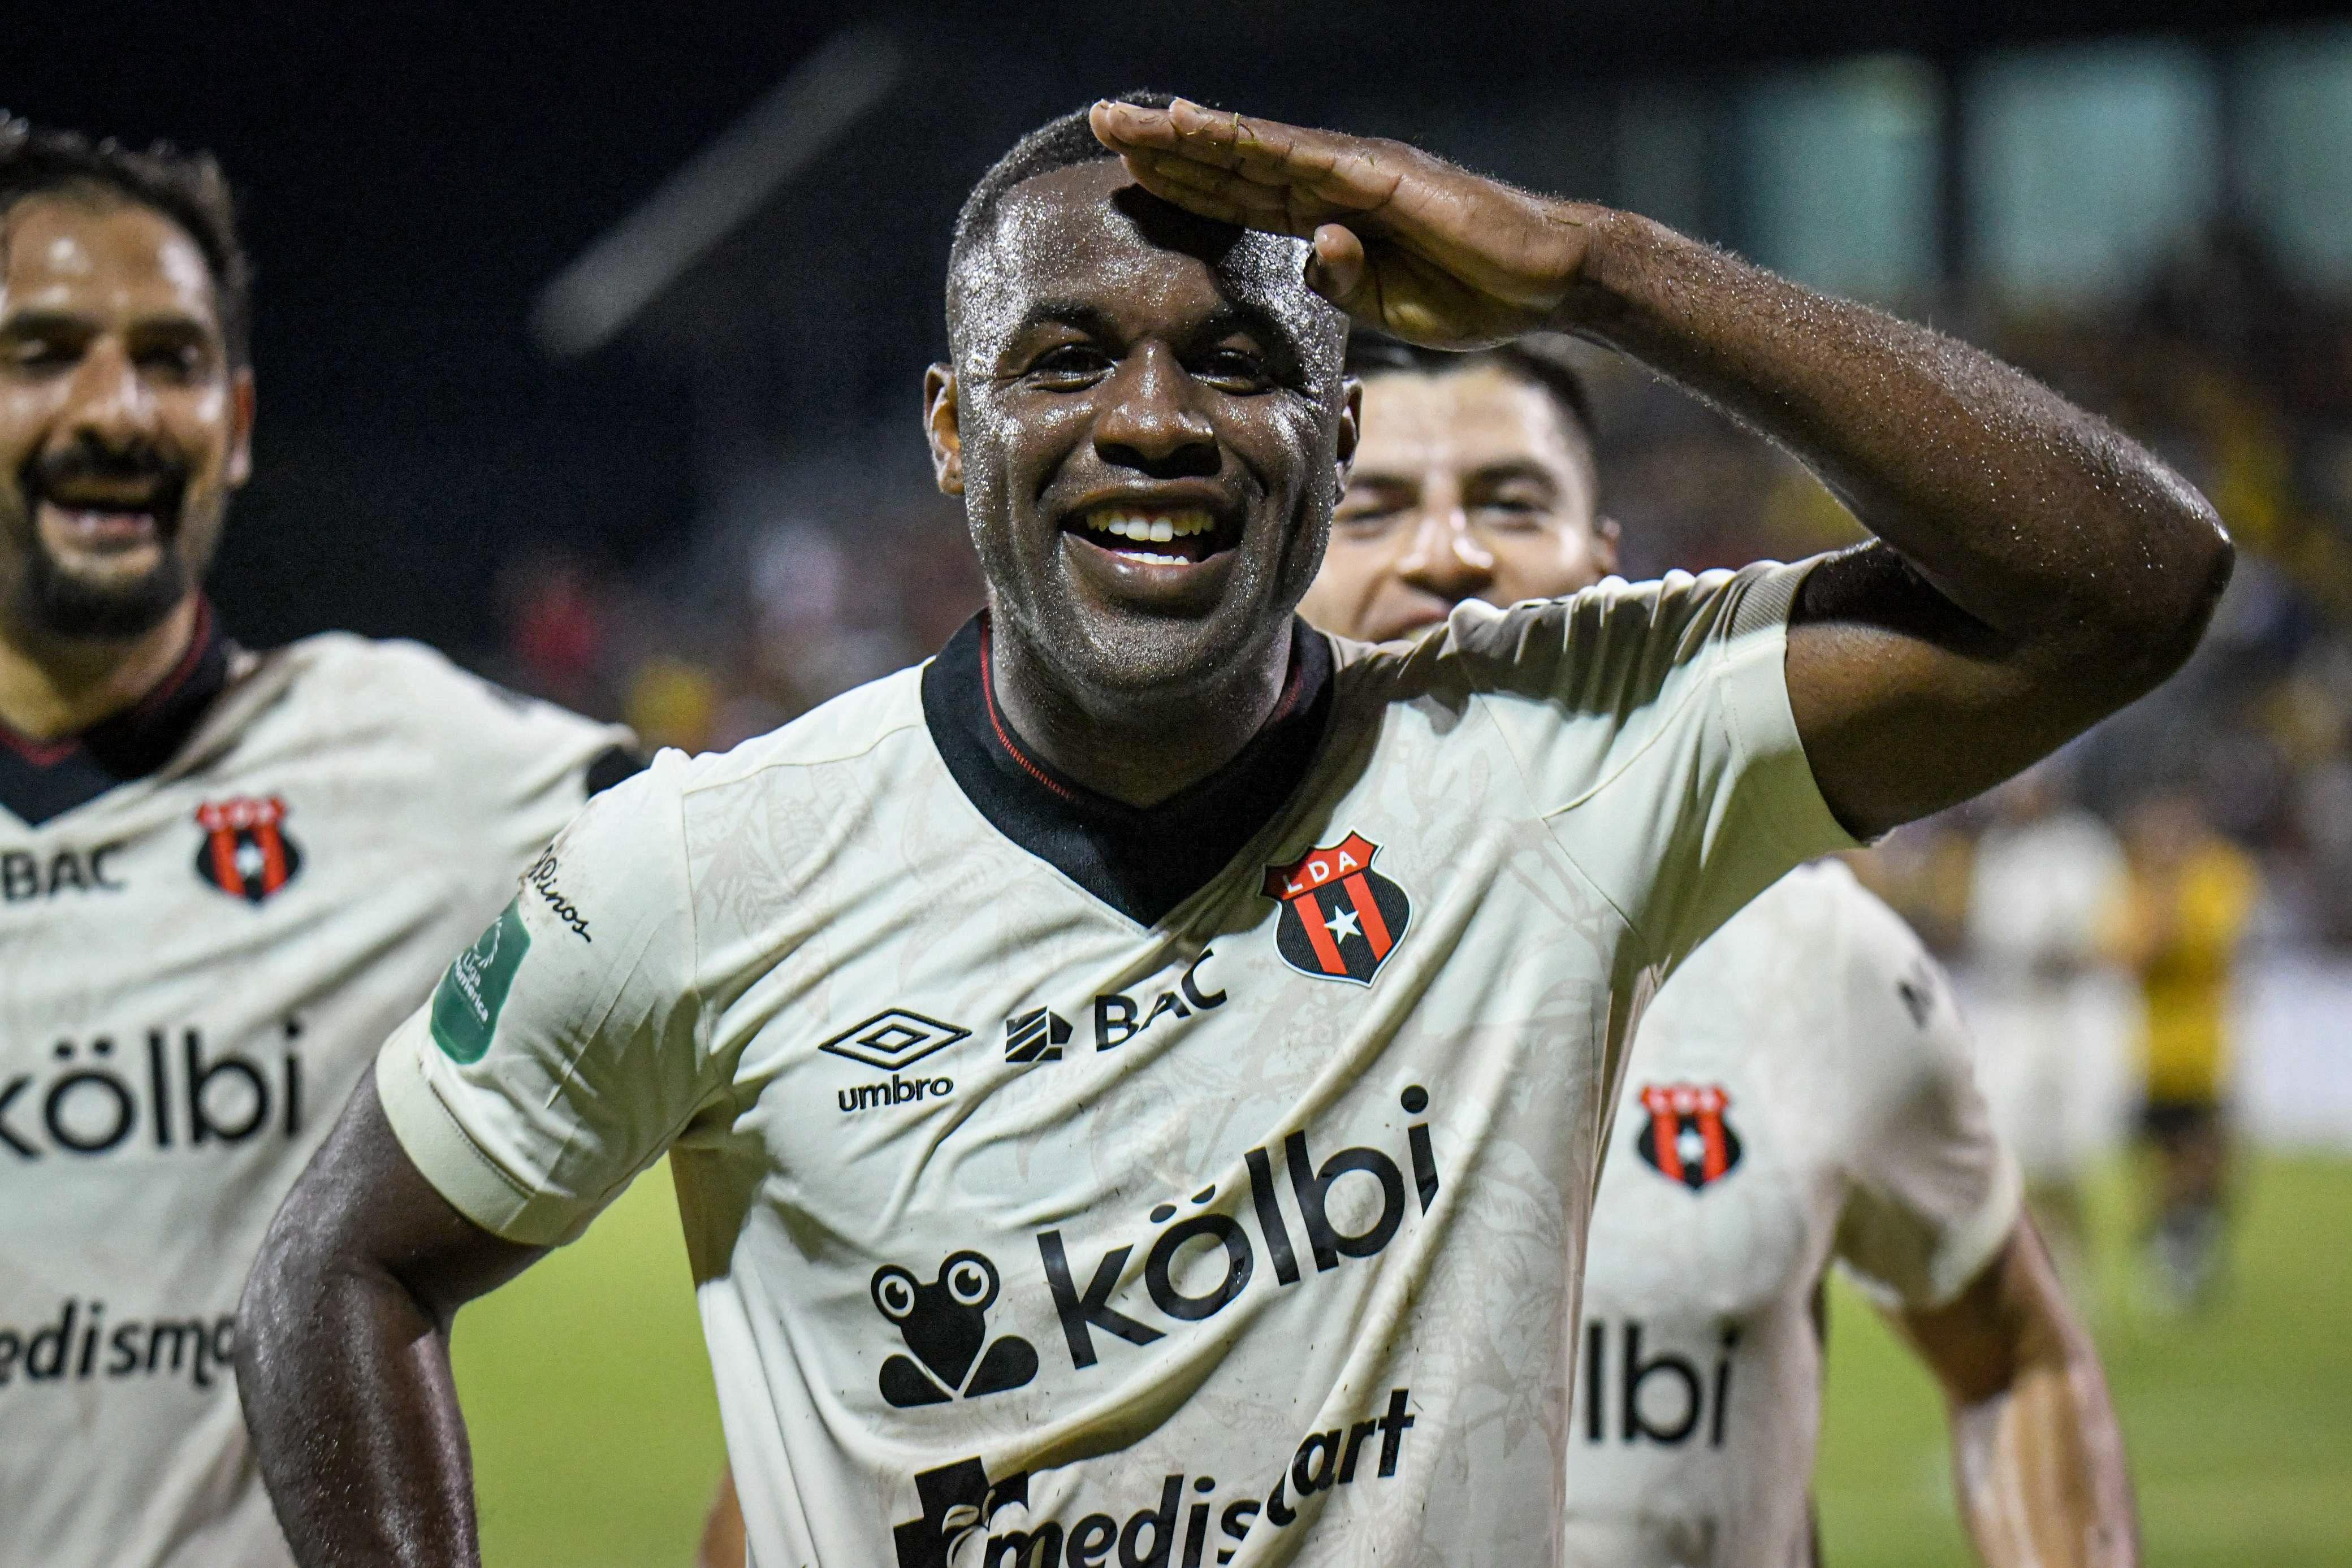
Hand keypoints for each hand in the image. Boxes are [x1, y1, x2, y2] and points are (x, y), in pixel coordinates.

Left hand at [1090, 97, 1603, 348]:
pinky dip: (1241, 140)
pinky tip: (1194, 125)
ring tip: (1124, 121)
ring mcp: (1353, 171)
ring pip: (1250, 148)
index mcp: (1330, 217)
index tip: (1128, 176)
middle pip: (1232, 162)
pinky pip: (1295, 155)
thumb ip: (1341, 285)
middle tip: (1101, 125)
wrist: (1544, 279)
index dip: (1185, 183)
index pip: (1241, 197)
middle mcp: (1332, 182)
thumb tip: (1311, 256)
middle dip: (1165, 147)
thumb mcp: (1387, 307)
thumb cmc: (1472, 294)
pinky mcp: (1377, 173)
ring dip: (1184, 134)